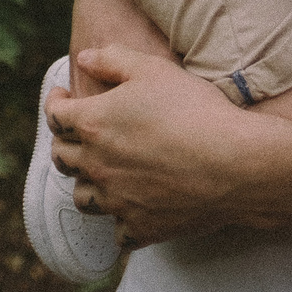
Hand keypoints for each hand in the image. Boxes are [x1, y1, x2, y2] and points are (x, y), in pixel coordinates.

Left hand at [46, 46, 263, 245]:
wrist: (235, 163)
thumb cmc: (194, 110)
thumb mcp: (153, 69)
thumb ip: (112, 59)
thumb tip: (83, 58)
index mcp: (93, 124)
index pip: (55, 116)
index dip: (55, 103)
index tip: (63, 98)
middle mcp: (97, 165)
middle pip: (62, 158)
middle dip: (65, 142)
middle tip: (77, 136)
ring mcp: (117, 201)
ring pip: (83, 198)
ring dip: (87, 184)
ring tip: (99, 175)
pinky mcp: (141, 228)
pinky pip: (119, 232)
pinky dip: (122, 221)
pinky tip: (132, 211)